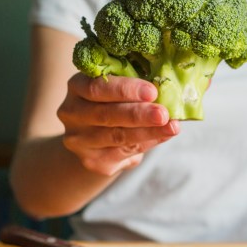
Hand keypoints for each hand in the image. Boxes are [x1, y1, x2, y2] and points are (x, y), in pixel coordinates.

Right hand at [58, 73, 178, 175]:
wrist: (98, 137)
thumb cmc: (115, 102)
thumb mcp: (120, 88)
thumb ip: (138, 84)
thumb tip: (175, 89)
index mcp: (77, 87)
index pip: (97, 87)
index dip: (125, 90)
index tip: (152, 91)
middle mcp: (71, 113)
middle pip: (106, 115)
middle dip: (139, 114)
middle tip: (164, 113)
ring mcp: (79, 140)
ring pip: (117, 137)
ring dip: (148, 132)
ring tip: (172, 127)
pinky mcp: (92, 161)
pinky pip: (124, 152)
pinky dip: (148, 143)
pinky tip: (163, 136)